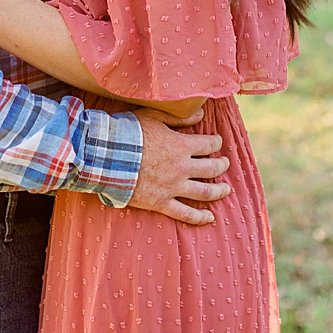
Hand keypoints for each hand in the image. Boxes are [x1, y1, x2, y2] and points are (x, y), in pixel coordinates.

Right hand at [129, 108, 230, 224]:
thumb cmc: (129, 134)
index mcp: (182, 146)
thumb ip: (180, 117)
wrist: (106, 157)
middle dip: (222, 165)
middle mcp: (182, 168)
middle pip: (212, 168)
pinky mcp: (161, 203)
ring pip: (204, 192)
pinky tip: (210, 218)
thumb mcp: (155, 117)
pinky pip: (184, 213)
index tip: (217, 141)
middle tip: (225, 164)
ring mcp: (173, 187)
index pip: (209, 144)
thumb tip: (201, 114)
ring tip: (226, 190)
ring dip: (218, 191)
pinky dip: (199, 217)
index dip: (216, 142)